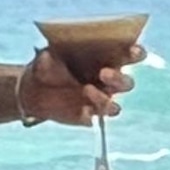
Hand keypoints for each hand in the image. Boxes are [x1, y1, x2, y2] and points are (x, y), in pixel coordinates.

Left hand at [18, 52, 134, 126]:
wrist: (33, 90)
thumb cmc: (48, 64)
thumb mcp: (47, 54)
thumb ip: (51, 53)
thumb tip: (48, 54)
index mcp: (106, 59)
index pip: (129, 56)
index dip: (136, 53)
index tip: (134, 51)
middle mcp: (108, 81)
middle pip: (126, 83)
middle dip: (119, 79)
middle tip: (104, 73)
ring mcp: (100, 99)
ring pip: (114, 104)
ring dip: (104, 99)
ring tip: (86, 89)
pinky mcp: (89, 115)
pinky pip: (97, 118)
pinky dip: (92, 114)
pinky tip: (83, 110)